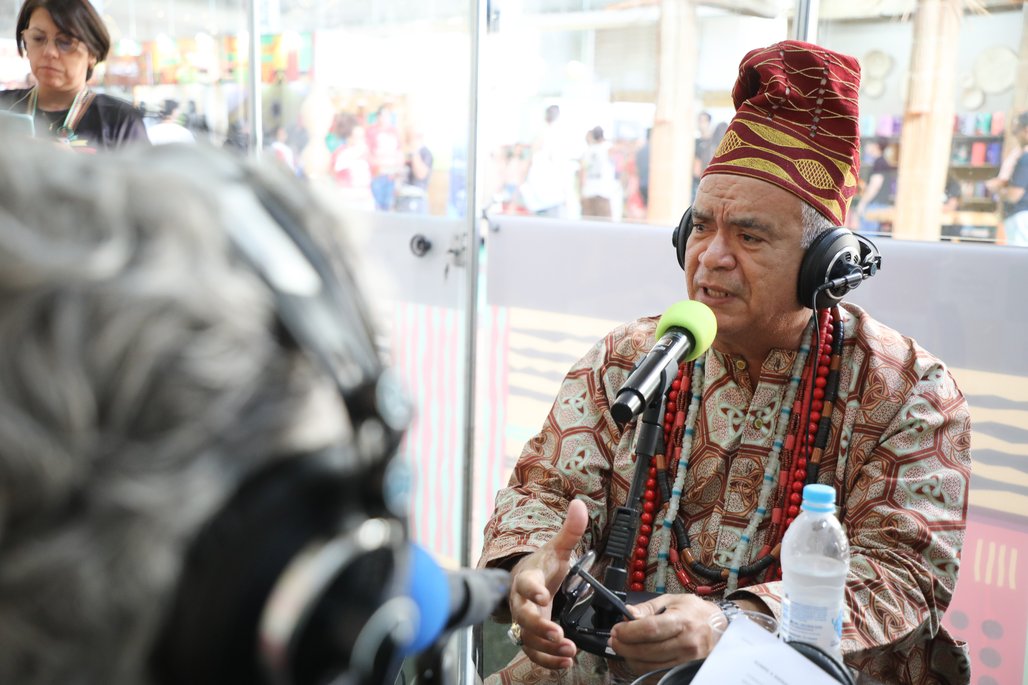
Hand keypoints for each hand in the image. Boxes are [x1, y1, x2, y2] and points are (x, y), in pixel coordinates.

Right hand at [508, 498, 588, 668]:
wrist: (529, 579)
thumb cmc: (543, 566)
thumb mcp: (558, 548)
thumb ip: (570, 530)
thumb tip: (579, 504)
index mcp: (528, 578)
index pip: (526, 583)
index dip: (532, 590)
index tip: (544, 596)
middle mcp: (522, 602)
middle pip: (523, 617)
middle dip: (539, 627)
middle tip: (557, 634)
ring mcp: (525, 621)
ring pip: (529, 638)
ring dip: (547, 648)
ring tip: (568, 652)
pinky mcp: (530, 636)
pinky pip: (534, 652)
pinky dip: (548, 660)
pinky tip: (565, 661)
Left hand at [608, 594, 720, 674]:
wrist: (720, 627)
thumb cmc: (695, 612)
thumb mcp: (673, 600)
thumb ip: (648, 608)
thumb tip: (627, 613)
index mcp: (683, 621)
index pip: (649, 629)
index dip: (628, 631)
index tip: (616, 630)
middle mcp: (687, 643)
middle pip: (646, 651)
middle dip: (624, 646)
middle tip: (614, 640)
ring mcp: (688, 661)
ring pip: (650, 667)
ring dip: (631, 659)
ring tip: (625, 648)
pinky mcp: (687, 672)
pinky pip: (658, 675)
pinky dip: (644, 669)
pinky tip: (639, 658)